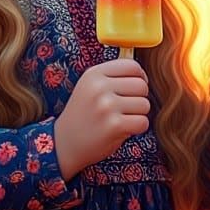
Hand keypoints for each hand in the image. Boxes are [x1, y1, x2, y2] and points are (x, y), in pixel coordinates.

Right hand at [52, 60, 150, 177]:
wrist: (64, 143)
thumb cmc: (84, 114)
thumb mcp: (91, 87)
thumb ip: (113, 77)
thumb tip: (143, 77)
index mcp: (94, 74)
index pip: (132, 66)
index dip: (139, 78)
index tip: (132, 90)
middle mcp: (99, 87)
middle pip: (142, 85)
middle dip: (139, 98)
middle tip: (124, 109)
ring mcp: (106, 106)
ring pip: (145, 104)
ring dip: (138, 114)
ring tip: (121, 119)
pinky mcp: (114, 125)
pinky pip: (143, 122)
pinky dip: (138, 128)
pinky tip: (123, 130)